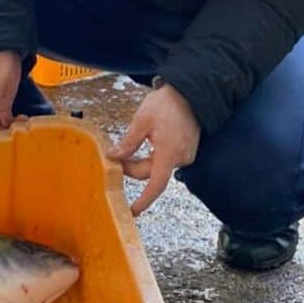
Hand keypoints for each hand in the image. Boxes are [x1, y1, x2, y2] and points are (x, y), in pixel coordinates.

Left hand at [108, 82, 200, 215]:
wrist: (190, 92)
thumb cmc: (166, 104)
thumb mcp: (141, 121)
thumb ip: (128, 142)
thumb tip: (114, 156)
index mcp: (169, 154)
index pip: (155, 184)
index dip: (144, 200)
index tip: (133, 210)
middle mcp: (180, 158)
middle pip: (152, 173)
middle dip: (132, 168)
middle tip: (114, 157)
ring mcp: (185, 154)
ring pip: (158, 166)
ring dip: (141, 161)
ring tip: (125, 149)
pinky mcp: (186, 149)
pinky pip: (166, 159)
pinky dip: (152, 155)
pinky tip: (143, 144)